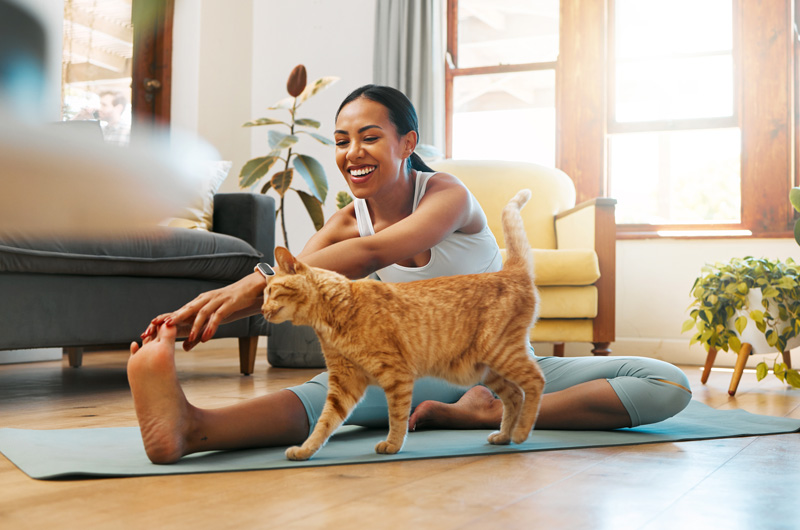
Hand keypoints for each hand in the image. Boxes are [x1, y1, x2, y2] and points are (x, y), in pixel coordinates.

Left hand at [142, 272, 266, 350]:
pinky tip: (207, 336)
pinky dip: (212, 326)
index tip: (149, 327)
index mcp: (198, 302)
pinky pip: (218, 316)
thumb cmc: (229, 305)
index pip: (179, 311)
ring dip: (196, 326)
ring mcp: (217, 300)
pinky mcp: (228, 304)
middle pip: (187, 309)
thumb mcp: (212, 317)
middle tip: (162, 328)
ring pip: (202, 313)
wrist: (249, 289)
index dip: (165, 318)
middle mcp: (205, 299)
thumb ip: (199, 332)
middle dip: (174, 318)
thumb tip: (184, 348)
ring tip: (190, 338)